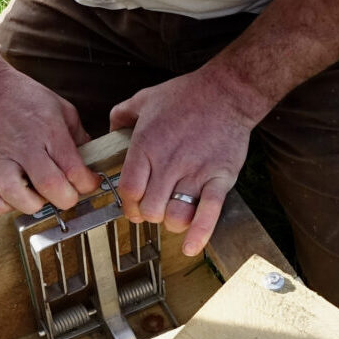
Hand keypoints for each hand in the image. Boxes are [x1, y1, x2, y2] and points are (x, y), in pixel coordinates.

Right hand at [0, 63, 99, 215]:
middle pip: (49, 185)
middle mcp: (26, 147)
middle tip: (67, 194)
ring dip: (31, 204)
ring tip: (38, 198)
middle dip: (65, 199)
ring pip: (13, 193)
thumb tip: (92, 163)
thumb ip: (79, 138)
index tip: (89, 182)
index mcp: (50, 132)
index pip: (74, 169)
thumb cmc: (28, 99)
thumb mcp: (64, 110)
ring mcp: (2, 158)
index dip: (87, 184)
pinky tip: (10, 200)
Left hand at [110, 63, 264, 256]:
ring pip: (175, 216)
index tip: (132, 207)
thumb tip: (110, 132)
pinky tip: (191, 247)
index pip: (129, 192)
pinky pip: (209, 213)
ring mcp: (195, 172)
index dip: (128, 206)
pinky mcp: (220, 178)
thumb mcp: (145, 98)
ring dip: (172, 221)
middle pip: (150, 209)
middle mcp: (168, 163)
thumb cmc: (186, 94)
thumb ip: (121, 115)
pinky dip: (199, 234)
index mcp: (146, 146)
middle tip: (155, 209)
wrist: (228, 91)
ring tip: (174, 213)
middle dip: (150, 215)